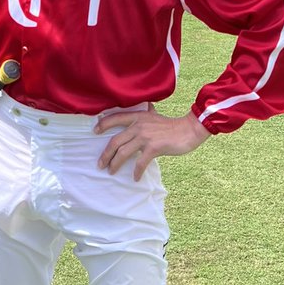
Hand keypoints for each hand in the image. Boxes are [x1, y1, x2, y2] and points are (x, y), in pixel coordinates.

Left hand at [94, 108, 209, 179]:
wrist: (189, 129)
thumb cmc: (172, 125)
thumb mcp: (155, 115)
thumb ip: (147, 112)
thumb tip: (145, 106)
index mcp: (137, 117)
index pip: (115, 118)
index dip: (103, 124)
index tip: (94, 131)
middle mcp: (138, 125)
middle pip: (115, 141)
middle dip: (105, 154)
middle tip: (100, 164)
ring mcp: (145, 137)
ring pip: (123, 152)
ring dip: (115, 164)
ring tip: (111, 171)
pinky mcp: (154, 147)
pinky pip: (140, 162)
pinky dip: (136, 172)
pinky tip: (135, 178)